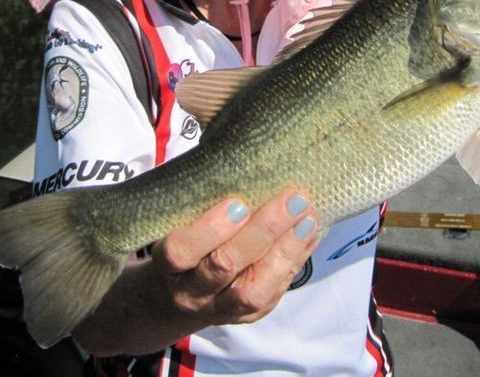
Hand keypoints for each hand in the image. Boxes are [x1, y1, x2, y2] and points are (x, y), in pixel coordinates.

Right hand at [147, 189, 318, 333]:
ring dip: (285, 251)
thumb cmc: (184, 242)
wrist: (178, 296)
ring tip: (307, 218)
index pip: (181, 251)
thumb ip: (201, 202)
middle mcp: (191, 292)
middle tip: (291, 199)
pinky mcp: (247, 316)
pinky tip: (311, 232)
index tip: (237, 202)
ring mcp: (220, 308)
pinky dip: (295, 260)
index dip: (209, 229)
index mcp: (168, 264)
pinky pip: (274, 292)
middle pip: (223, 266)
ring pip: (252, 292)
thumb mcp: (179, 224)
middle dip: (262, 231)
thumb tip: (245, 162)